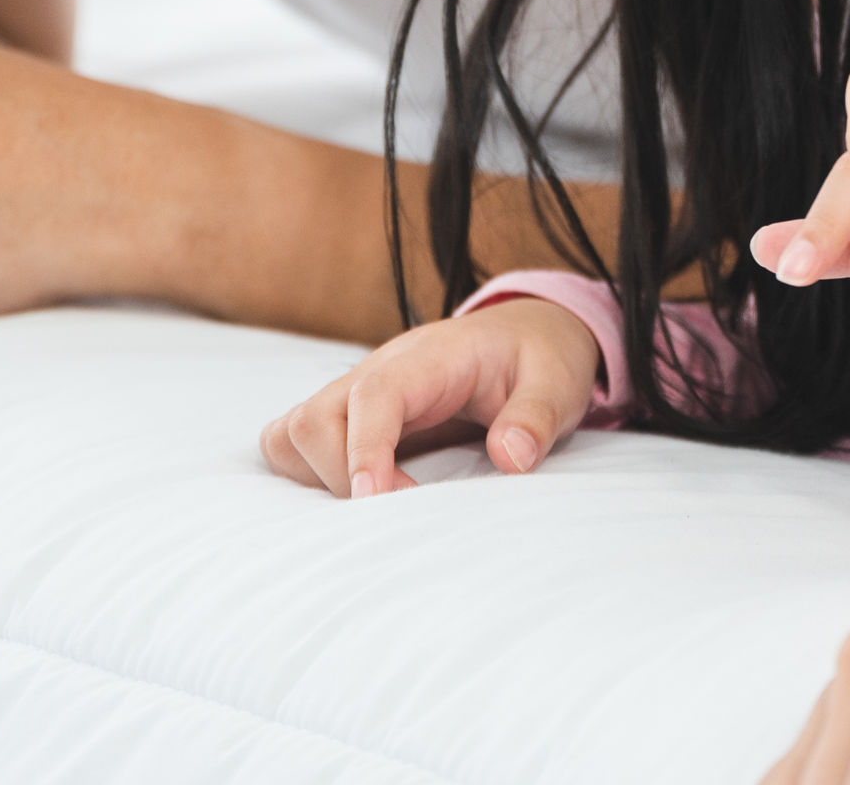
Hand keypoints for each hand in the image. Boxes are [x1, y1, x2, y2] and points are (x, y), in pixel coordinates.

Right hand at [261, 297, 605, 498]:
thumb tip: (510, 458)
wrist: (525, 334)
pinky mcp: (352, 416)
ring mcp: (358, 392)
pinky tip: (359, 500)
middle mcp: (380, 370)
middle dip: (340, 477)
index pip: (375, 395)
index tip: (374, 500)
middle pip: (315, 418)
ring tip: (376, 508)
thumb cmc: (539, 358)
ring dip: (316, 479)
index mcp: (429, 357)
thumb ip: (536, 417)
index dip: (364, 449)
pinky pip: (297, 443)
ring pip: (292, 432)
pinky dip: (309, 477)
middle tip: (401, 515)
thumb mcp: (557, 381)